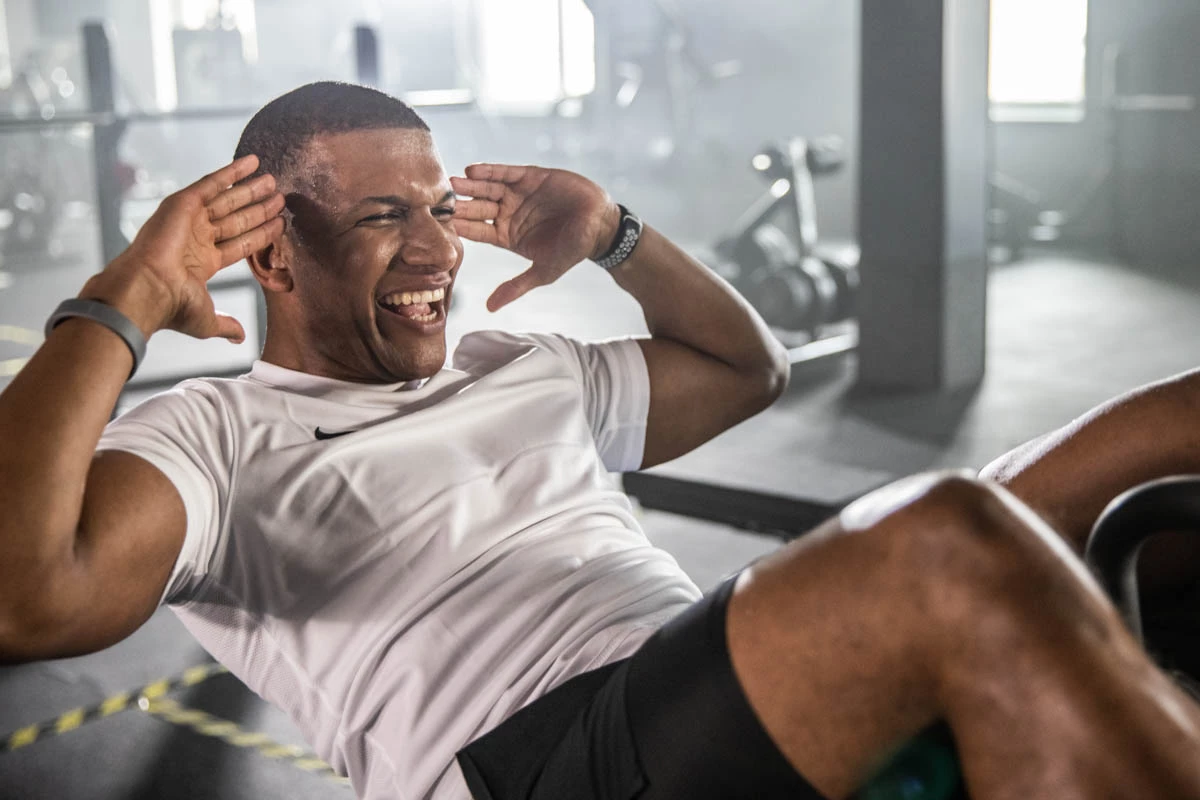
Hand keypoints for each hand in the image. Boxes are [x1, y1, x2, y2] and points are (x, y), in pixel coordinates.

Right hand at [80, 155, 284, 342]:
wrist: (148, 290)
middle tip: (281, 196)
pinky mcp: (181, 204)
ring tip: (274, 180)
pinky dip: (231, 172)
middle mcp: (196, 238)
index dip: (261, 233)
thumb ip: (225, 324)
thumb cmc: (172, 307)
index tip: (280, 223)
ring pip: (228, 200)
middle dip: (258, 208)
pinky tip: (252, 162)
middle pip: (237, 219)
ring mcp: (189, 220)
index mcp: (202, 262)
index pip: (241, 243)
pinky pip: (211, 182)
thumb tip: (240, 337)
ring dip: (251, 189)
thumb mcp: (206, 319)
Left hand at [450, 164, 619, 310]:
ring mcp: (517, 194)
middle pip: (477, 208)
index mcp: (506, 236)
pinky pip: (505, 172)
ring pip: (487, 188)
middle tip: (441, 201)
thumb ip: (515, 286)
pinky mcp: (529, 176)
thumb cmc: (572, 251)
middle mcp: (508, 213)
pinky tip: (473, 169)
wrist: (600, 225)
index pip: (478, 231)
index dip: (462, 228)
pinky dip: (490, 170)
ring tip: (453, 181)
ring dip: (470, 185)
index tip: (444, 226)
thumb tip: (490, 308)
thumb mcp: (543, 272)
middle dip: (461, 205)